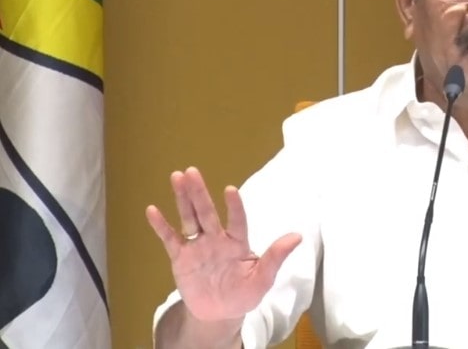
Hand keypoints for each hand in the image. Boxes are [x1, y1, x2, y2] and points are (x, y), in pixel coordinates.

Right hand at [145, 167, 301, 321]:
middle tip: (192, 171)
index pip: (237, 220)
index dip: (234, 206)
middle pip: (207, 212)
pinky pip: (170, 239)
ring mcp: (198, 246)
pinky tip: (153, 210)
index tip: (230, 190)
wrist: (219, 313)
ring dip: (183, 199)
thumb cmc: (244, 294)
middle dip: (200, 192)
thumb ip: (275, 258)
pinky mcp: (181, 257)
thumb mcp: (262, 279)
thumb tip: (298, 236)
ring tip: (176, 177)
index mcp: (238, 242)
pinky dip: (161, 226)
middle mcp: (217, 239)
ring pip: (189, 218)